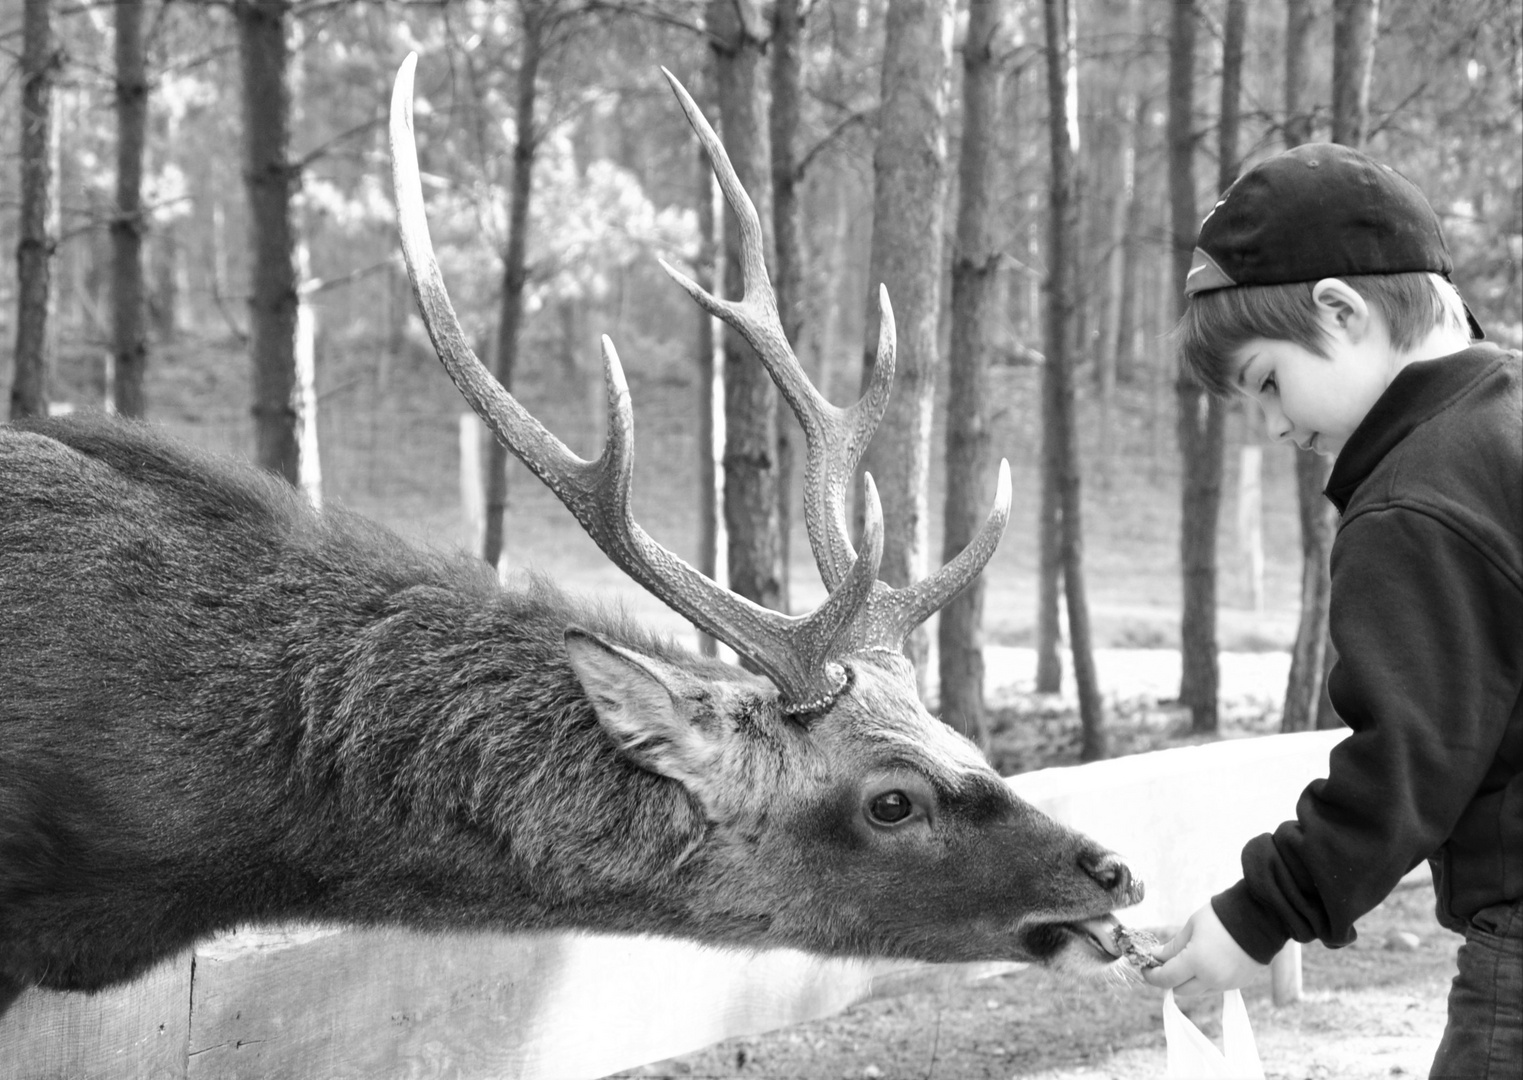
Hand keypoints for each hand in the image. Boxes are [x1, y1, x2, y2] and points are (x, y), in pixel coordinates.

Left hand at [1143, 902, 1266, 995]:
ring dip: (1187, 981)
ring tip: (1184, 961)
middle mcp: (1211, 979)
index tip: (1145, 968)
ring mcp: (1227, 984)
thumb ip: (1173, 947)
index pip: (1166, 979)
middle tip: (1162, 964)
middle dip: (1168, 979)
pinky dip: (1204, 980)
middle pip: (1180, 990)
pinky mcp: (1238, 984)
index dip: (1152, 976)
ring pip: (1198, 991)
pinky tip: (1203, 963)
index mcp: (1196, 963)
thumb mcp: (1191, 927)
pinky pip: (1214, 988)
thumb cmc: (1221, 917)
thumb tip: (1156, 958)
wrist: (1260, 918)